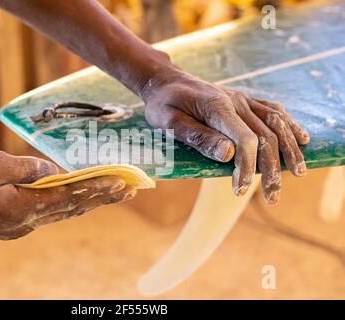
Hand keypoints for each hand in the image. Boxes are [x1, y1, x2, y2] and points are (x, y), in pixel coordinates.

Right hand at [0, 151, 134, 250]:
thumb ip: (24, 168)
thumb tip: (51, 170)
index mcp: (20, 207)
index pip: (70, 196)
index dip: (97, 187)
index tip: (123, 182)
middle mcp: (25, 222)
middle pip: (73, 207)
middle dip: (103, 196)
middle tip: (132, 188)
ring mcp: (18, 226)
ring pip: (63, 212)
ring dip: (90, 201)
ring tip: (115, 192)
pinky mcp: (11, 224)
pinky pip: (48, 212)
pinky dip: (69, 203)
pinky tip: (80, 198)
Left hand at [141, 68, 309, 203]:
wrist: (164, 81)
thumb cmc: (163, 104)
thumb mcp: (169, 122)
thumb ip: (199, 137)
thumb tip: (229, 156)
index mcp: (217, 107)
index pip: (245, 140)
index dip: (247, 167)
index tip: (239, 190)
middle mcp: (236, 101)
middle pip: (265, 136)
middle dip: (272, 169)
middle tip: (273, 197)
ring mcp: (242, 99)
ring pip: (276, 123)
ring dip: (289, 149)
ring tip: (299, 173)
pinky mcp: (244, 100)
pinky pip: (273, 111)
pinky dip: (289, 125)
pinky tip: (301, 139)